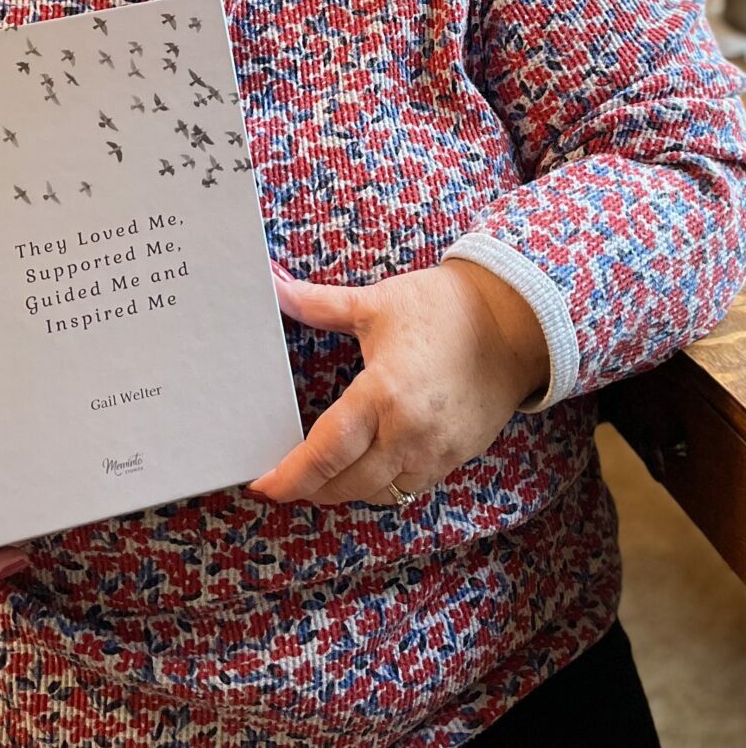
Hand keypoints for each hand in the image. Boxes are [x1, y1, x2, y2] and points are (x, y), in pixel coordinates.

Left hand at [249, 260, 548, 505]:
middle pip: (347, 484)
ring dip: (348, 490)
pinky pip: (411, 486)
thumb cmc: (444, 307)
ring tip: (324, 476)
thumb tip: (275, 286)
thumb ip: (321, 303)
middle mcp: (408, 432)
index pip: (325, 452)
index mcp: (382, 394)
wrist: (514, 319)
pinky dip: (384, 485)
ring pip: (380, 493)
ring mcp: (436, 450)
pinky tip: (369, 468)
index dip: (291, 476)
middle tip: (287, 482)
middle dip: (312, 489)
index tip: (264, 486)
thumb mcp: (377, 302)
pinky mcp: (457, 456)